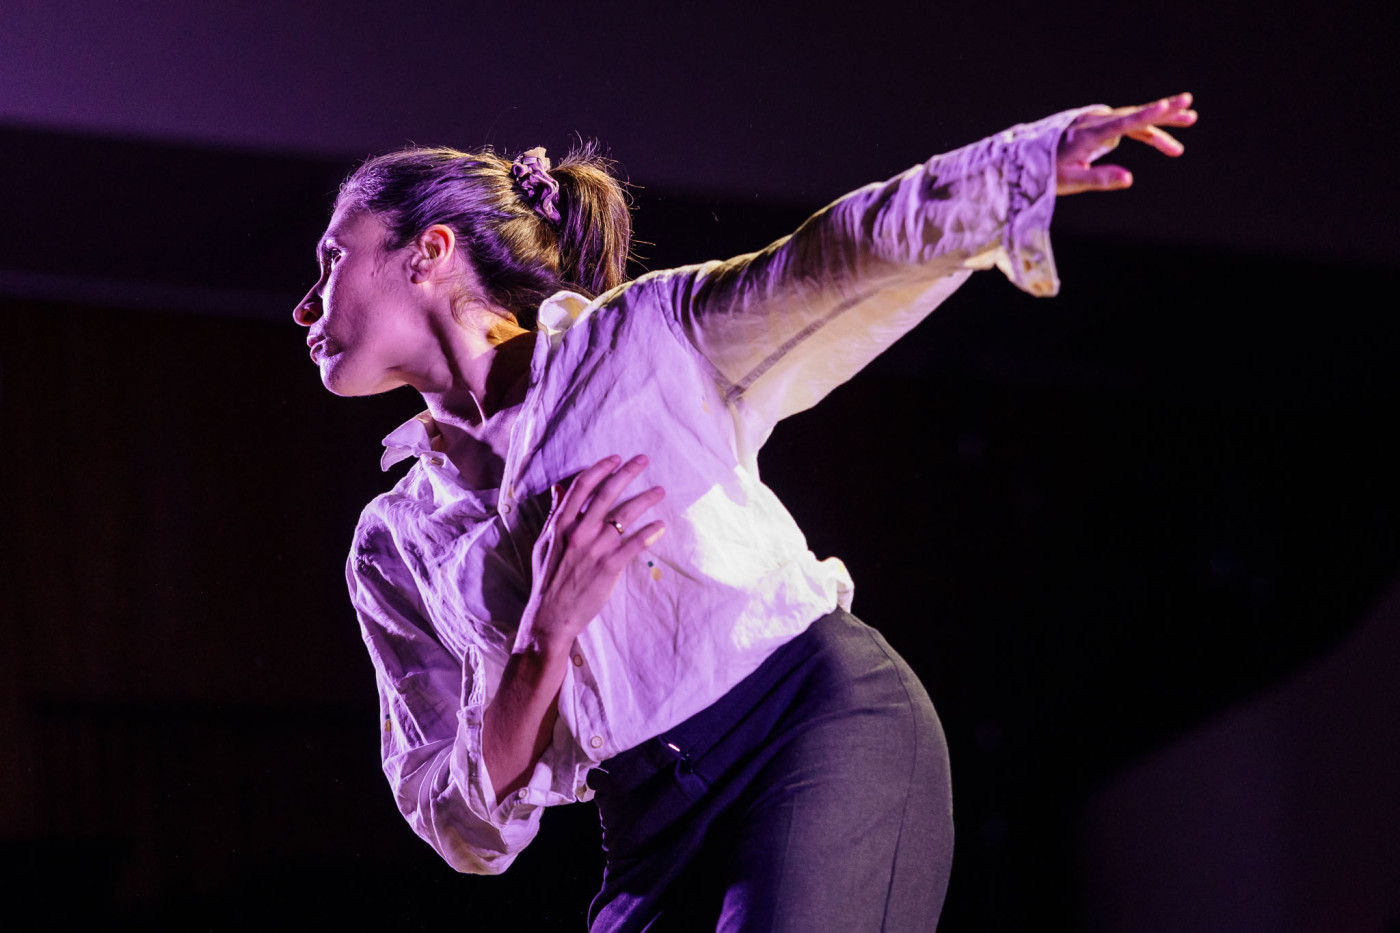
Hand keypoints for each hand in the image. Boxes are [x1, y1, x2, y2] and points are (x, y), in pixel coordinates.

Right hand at [518, 454, 665, 653]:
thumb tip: (558, 488)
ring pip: (625, 516)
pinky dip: (649, 533)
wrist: (550, 615)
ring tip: (660, 490)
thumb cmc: (547, 578)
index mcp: (560, 524)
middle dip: (627, 473)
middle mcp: (578, 532)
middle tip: (643, 460)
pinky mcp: (609, 567)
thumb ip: (554, 514)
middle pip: (606, 494)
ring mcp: (595, 549)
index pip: (581, 486)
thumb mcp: (544, 542)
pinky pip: (634, 545)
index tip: (615, 458)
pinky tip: (660, 525)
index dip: (600, 468)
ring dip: (645, 499)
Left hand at [1056, 93, 1196, 195]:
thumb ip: (1100, 178)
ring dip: (1161, 122)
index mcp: (1088, 135)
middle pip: (1134, 115)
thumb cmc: (1047, 172)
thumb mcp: (1071, 181)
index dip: (1146, 115)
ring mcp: (1099, 123)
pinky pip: (1130, 128)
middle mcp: (1095, 124)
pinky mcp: (1102, 128)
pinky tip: (1168, 146)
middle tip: (1188, 102)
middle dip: (1162, 110)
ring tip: (1190, 120)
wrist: (1027, 160)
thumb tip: (1130, 179)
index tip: (1167, 104)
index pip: (1123, 123)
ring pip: (1135, 120)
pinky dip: (1148, 134)